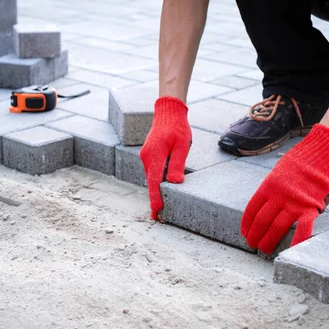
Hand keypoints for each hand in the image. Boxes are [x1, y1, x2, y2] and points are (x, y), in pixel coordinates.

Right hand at [140, 97, 191, 219]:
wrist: (168, 111)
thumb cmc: (177, 127)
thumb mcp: (182, 146)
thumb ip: (177, 164)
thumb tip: (175, 182)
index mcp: (154, 156)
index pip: (154, 183)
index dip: (155, 199)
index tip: (156, 213)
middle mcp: (146, 158)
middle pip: (151, 182)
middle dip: (155, 199)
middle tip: (159, 217)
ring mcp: (146, 156)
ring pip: (152, 177)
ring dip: (155, 190)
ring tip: (160, 206)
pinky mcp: (148, 155)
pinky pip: (152, 171)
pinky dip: (156, 181)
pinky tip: (162, 188)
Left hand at [241, 124, 328, 252]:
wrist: (322, 153)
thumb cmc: (301, 161)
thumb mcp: (278, 171)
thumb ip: (272, 188)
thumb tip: (266, 201)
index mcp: (268, 186)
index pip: (252, 209)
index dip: (247, 224)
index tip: (245, 233)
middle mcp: (278, 196)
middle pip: (262, 221)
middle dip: (255, 235)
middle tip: (253, 245)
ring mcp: (294, 202)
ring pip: (277, 227)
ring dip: (269, 240)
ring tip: (265, 250)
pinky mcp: (311, 207)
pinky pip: (303, 228)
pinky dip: (298, 240)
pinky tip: (292, 250)